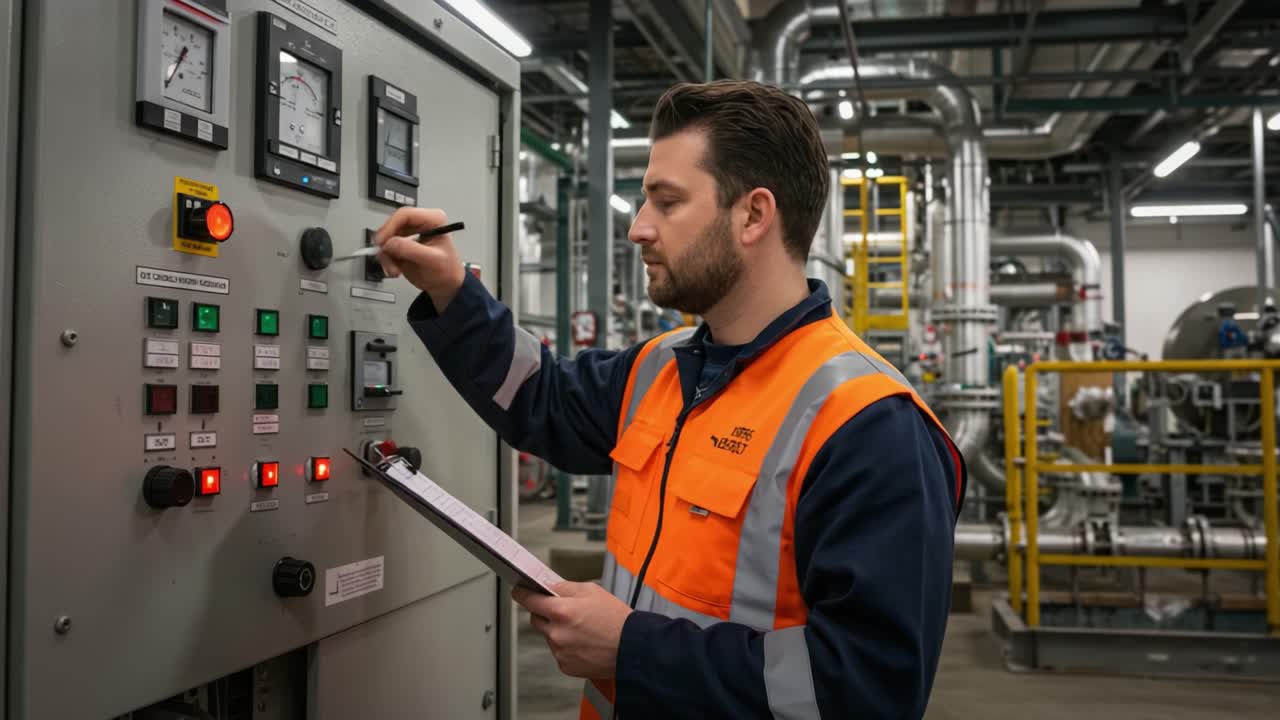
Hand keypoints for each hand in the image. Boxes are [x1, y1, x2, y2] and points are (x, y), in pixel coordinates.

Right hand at [372, 207, 466, 310]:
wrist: (445, 285)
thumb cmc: (447, 271)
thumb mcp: (432, 260)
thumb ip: (410, 249)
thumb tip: (390, 243)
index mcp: (433, 220)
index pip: (405, 215)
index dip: (390, 226)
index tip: (382, 241)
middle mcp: (419, 224)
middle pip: (392, 225)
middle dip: (387, 244)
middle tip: (386, 257)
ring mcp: (409, 234)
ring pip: (386, 238)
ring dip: (387, 256)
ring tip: (395, 270)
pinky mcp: (401, 245)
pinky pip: (385, 249)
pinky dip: (387, 261)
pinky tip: (396, 271)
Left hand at [513, 581, 632, 678]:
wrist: (632, 648)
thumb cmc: (617, 620)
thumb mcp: (592, 591)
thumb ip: (565, 587)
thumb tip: (549, 586)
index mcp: (562, 611)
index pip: (529, 600)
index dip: (522, 594)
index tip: (519, 591)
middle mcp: (557, 633)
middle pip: (536, 619)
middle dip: (545, 613)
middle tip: (565, 611)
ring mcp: (560, 651)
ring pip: (549, 636)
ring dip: (558, 631)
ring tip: (583, 629)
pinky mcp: (566, 666)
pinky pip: (559, 652)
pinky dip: (567, 647)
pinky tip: (584, 643)